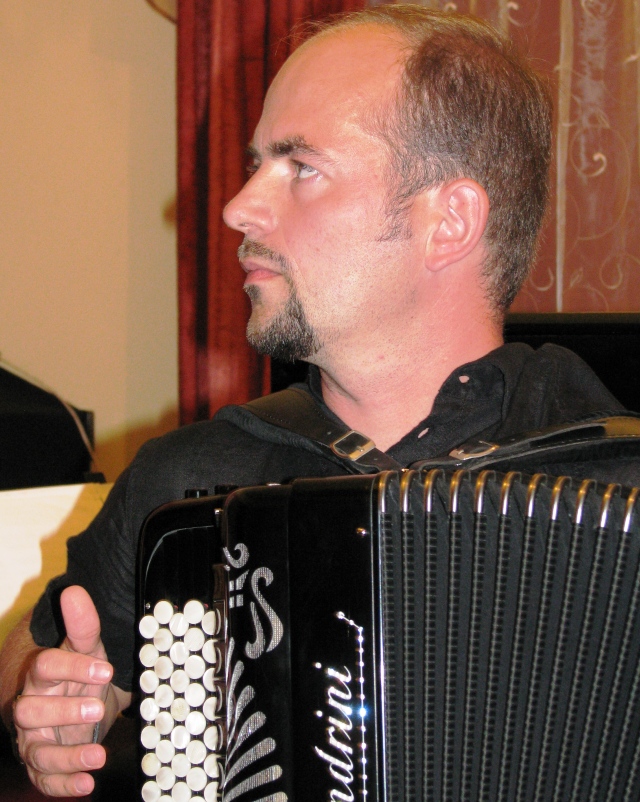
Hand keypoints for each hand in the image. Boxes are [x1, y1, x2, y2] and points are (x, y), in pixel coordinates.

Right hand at [13, 585, 113, 796]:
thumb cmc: (83, 672)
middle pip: (32, 711)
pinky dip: (64, 785)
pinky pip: (46, 779)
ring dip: (66, 754)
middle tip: (97, 708)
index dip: (73, 668)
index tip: (106, 668)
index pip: (46, 667)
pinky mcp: (43, 765)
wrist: (82, 702)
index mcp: (42, 673)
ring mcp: (35, 739)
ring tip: (98, 755)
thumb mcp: (88, 647)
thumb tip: (74, 590)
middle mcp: (33, 707)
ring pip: (37, 750)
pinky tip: (86, 784)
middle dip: (63, 712)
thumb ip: (83, 625)